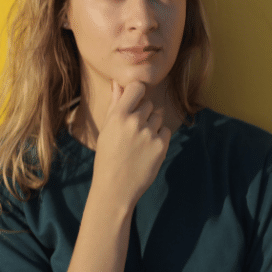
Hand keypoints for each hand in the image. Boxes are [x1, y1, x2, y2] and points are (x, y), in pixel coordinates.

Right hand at [92, 80, 170, 207]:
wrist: (115, 188)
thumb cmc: (107, 157)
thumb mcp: (107, 130)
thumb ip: (115, 104)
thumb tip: (118, 83)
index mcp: (118, 116)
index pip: (137, 87)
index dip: (137, 93)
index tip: (135, 101)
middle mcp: (135, 122)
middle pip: (148, 104)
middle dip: (143, 115)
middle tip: (132, 133)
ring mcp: (149, 134)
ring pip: (157, 118)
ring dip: (151, 127)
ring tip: (139, 144)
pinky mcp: (161, 146)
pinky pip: (165, 131)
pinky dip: (159, 138)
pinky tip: (147, 150)